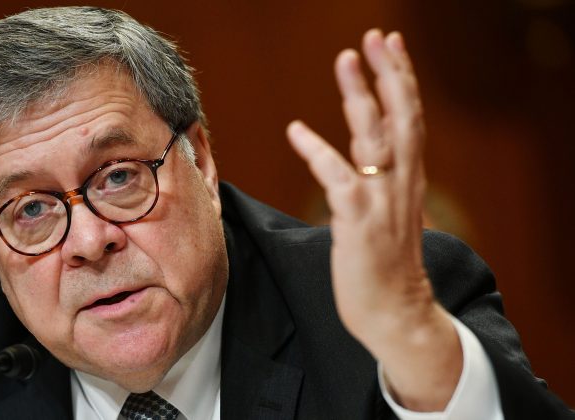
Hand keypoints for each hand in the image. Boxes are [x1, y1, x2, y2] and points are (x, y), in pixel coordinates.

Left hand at [287, 29, 461, 410]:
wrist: (397, 313)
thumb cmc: (387, 265)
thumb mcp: (389, 215)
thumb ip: (381, 182)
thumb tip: (366, 158)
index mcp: (408, 180)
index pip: (410, 119)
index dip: (401, 80)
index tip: (390, 45)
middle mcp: (401, 184)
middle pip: (402, 117)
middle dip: (390, 73)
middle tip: (374, 36)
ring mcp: (382, 203)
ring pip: (376, 138)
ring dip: (361, 96)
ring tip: (347, 59)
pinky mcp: (359, 224)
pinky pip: (337, 179)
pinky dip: (318, 152)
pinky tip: (296, 130)